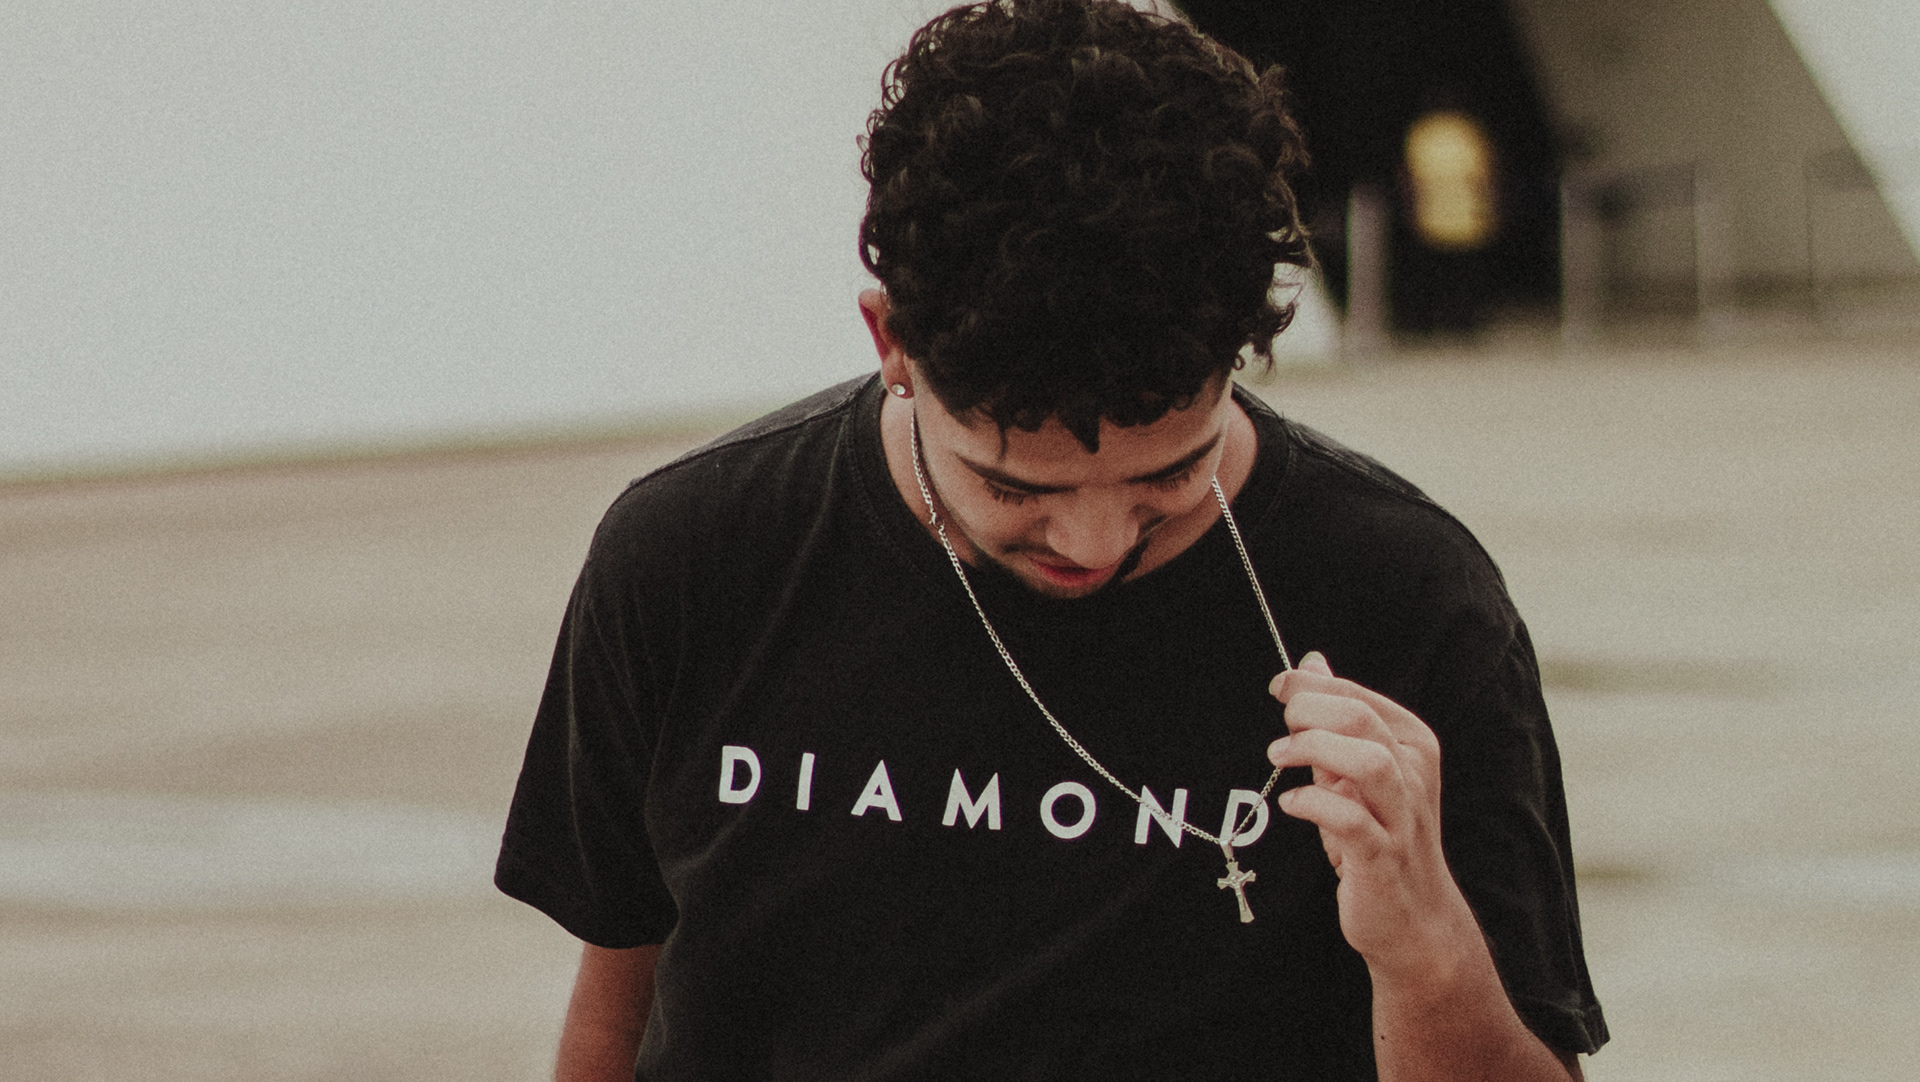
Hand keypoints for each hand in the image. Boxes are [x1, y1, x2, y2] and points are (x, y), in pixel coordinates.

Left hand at [1266, 652, 1477, 974]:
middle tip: (1281, 726)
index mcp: (1412, 744)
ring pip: (1368, 762)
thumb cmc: (1378, 833)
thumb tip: (1311, 662)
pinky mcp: (1383, 856)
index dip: (1312, 685)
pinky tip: (1291, 804)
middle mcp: (1413, 774)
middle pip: (1361, 719)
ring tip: (1280, 756)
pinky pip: (1351, 820)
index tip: (1280, 685)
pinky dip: (1313, 804)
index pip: (1359, 696)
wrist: (1414, 917)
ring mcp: (1401, 816)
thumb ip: (1336, 717)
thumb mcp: (1356, 768)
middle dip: (1310, 711)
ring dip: (1315, 751)